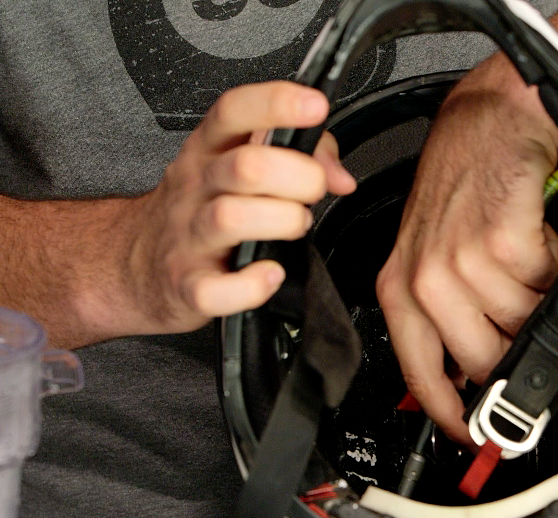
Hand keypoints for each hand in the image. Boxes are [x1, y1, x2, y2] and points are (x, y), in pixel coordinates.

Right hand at [128, 81, 354, 333]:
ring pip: (230, 218)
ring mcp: (188, 237)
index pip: (233, 111)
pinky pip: (216, 290)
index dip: (276, 103)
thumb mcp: (239, 164)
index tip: (314, 106)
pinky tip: (270, 274)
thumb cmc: (200, 209)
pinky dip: (252, 286)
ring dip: (282, 221)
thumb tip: (340, 176)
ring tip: (295, 225)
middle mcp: (197, 187)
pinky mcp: (188, 286)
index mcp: (209, 150)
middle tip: (314, 189)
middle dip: (298, 176)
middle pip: (245, 166)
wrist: (133, 265)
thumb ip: (302, 156)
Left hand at [376, 60, 557, 444]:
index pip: (420, 375)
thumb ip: (446, 318)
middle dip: (515, 343)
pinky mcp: (500, 241)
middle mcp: (424, 279)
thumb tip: (473, 377)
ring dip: (535, 294)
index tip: (475, 436)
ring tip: (518, 257)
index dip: (451, 415)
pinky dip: (550, 263)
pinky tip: (531, 236)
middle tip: (520, 311)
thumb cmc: (463, 189)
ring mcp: (460, 261)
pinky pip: (545, 283)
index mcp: (400, 290)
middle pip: (484, 359)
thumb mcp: (431, 257)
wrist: (488, 127)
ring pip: (522, 321)